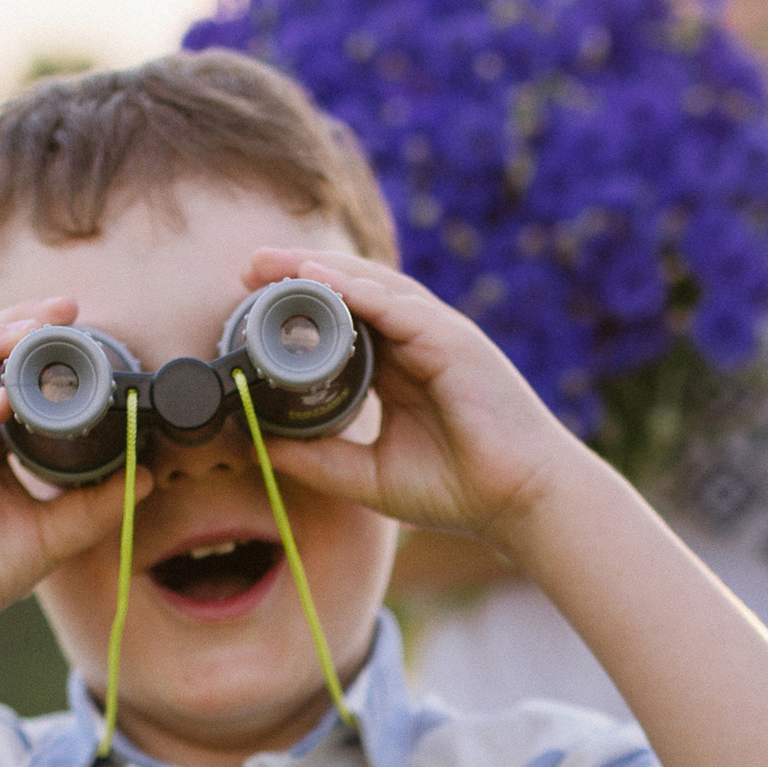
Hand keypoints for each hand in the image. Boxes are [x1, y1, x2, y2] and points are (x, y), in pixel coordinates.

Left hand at [226, 248, 594, 548]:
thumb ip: (318, 459)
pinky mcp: (455, 342)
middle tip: (249, 268)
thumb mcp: (368, 476)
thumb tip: (258, 445)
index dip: (297, 306)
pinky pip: (402, 308)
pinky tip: (324, 280)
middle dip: (300, 274)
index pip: (340, 322)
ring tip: (275, 264)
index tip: (248, 299)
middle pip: (350, 292)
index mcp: (396, 369)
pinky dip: (361, 291)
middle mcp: (414, 344)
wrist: (518, 502)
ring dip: (322, 270)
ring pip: (372, 287)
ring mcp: (436, 337)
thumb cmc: (457, 489)